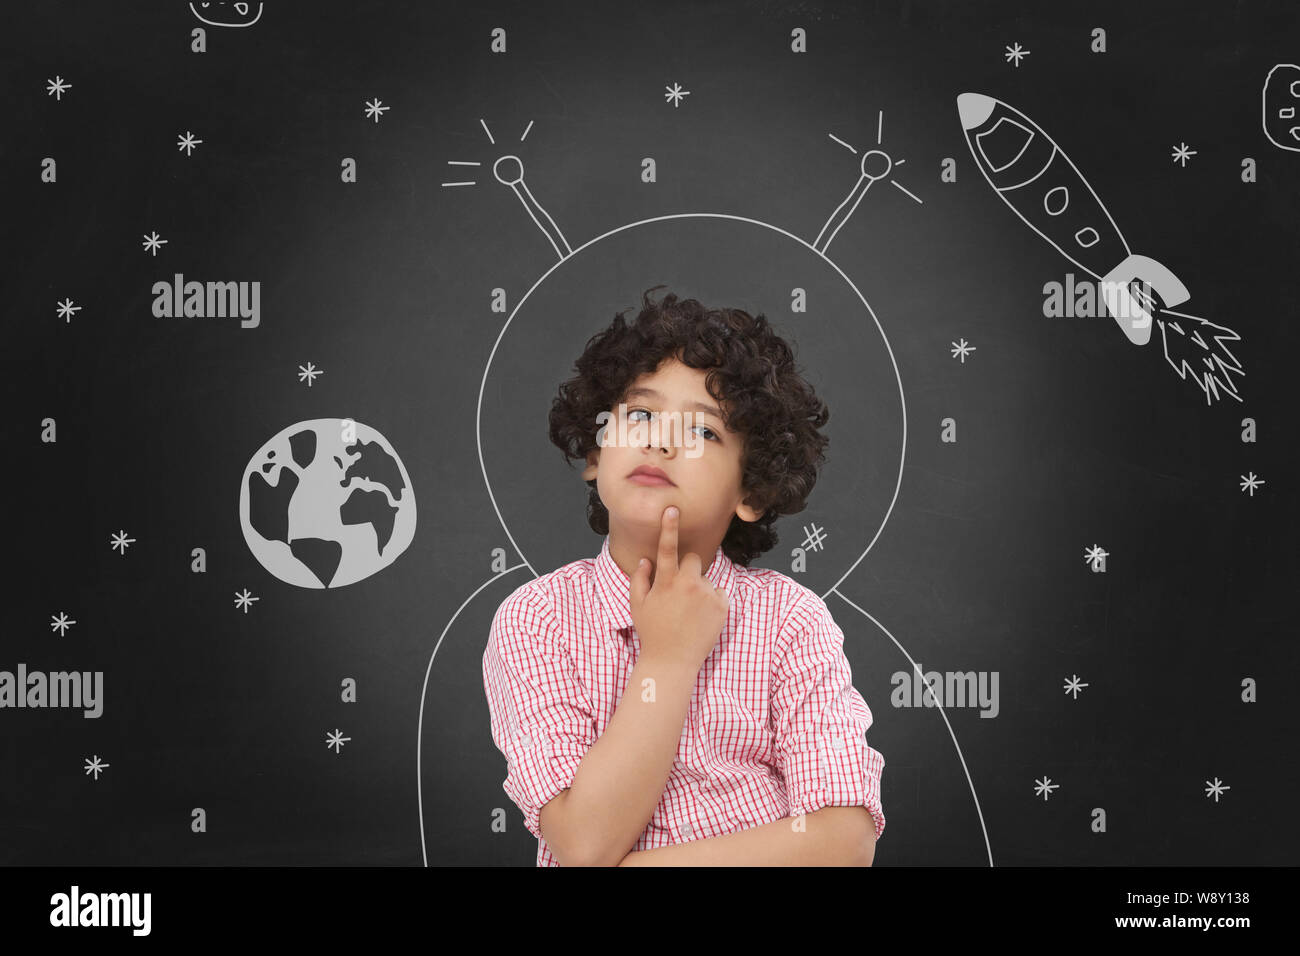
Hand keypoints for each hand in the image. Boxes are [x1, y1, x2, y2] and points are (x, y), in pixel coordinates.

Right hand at [629, 506, 729, 671]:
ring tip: (689, 613)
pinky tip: (701, 618)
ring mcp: (707, 595)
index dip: (669, 527)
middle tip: (679, 592)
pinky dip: (712, 601)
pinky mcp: (722, 606)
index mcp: (666, 582)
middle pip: (693, 559)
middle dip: (687, 569)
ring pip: (704, 579)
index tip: (672, 508)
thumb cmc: (652, 633)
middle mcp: (688, 584)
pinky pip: (719, 593)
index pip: (667, 547)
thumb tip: (645, 560)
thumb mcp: (637, 605)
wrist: (673, 661)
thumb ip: (639, 579)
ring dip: (698, 589)